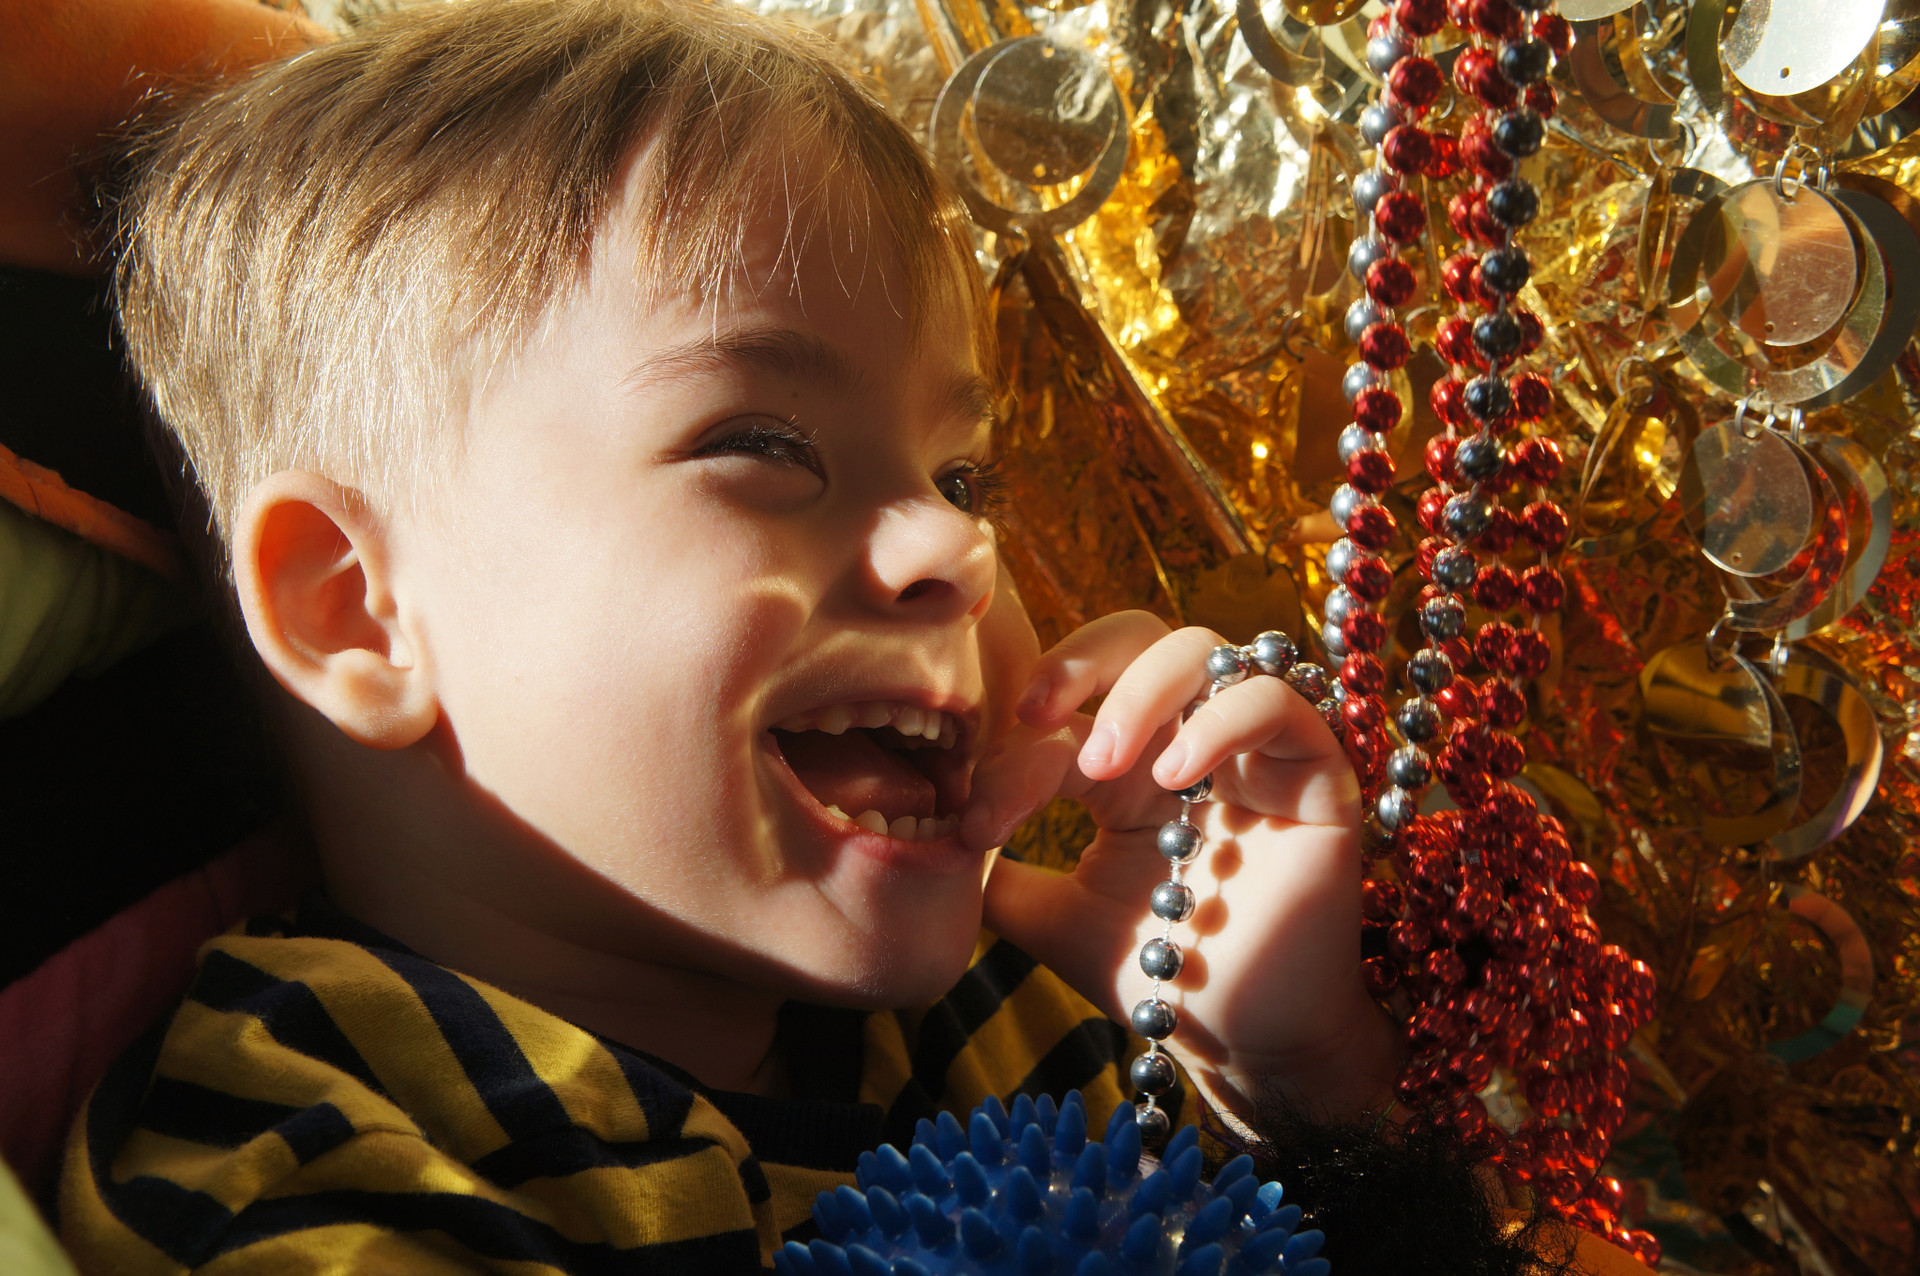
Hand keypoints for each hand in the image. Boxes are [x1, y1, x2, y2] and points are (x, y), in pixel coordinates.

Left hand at [963, 612, 1401, 1126]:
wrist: (1242, 1040)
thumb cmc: (1155, 975)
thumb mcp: (1053, 918)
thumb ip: (997, 872)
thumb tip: (924, 837)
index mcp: (1127, 762)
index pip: (1067, 706)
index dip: (1010, 747)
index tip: (973, 821)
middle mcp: (1189, 737)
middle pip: (1139, 636)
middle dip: (1079, 659)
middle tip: (1035, 716)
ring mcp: (1253, 749)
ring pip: (1206, 649)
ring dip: (1141, 689)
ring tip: (1101, 763)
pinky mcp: (1317, 772)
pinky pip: (1279, 700)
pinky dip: (1222, 719)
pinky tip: (1177, 775)